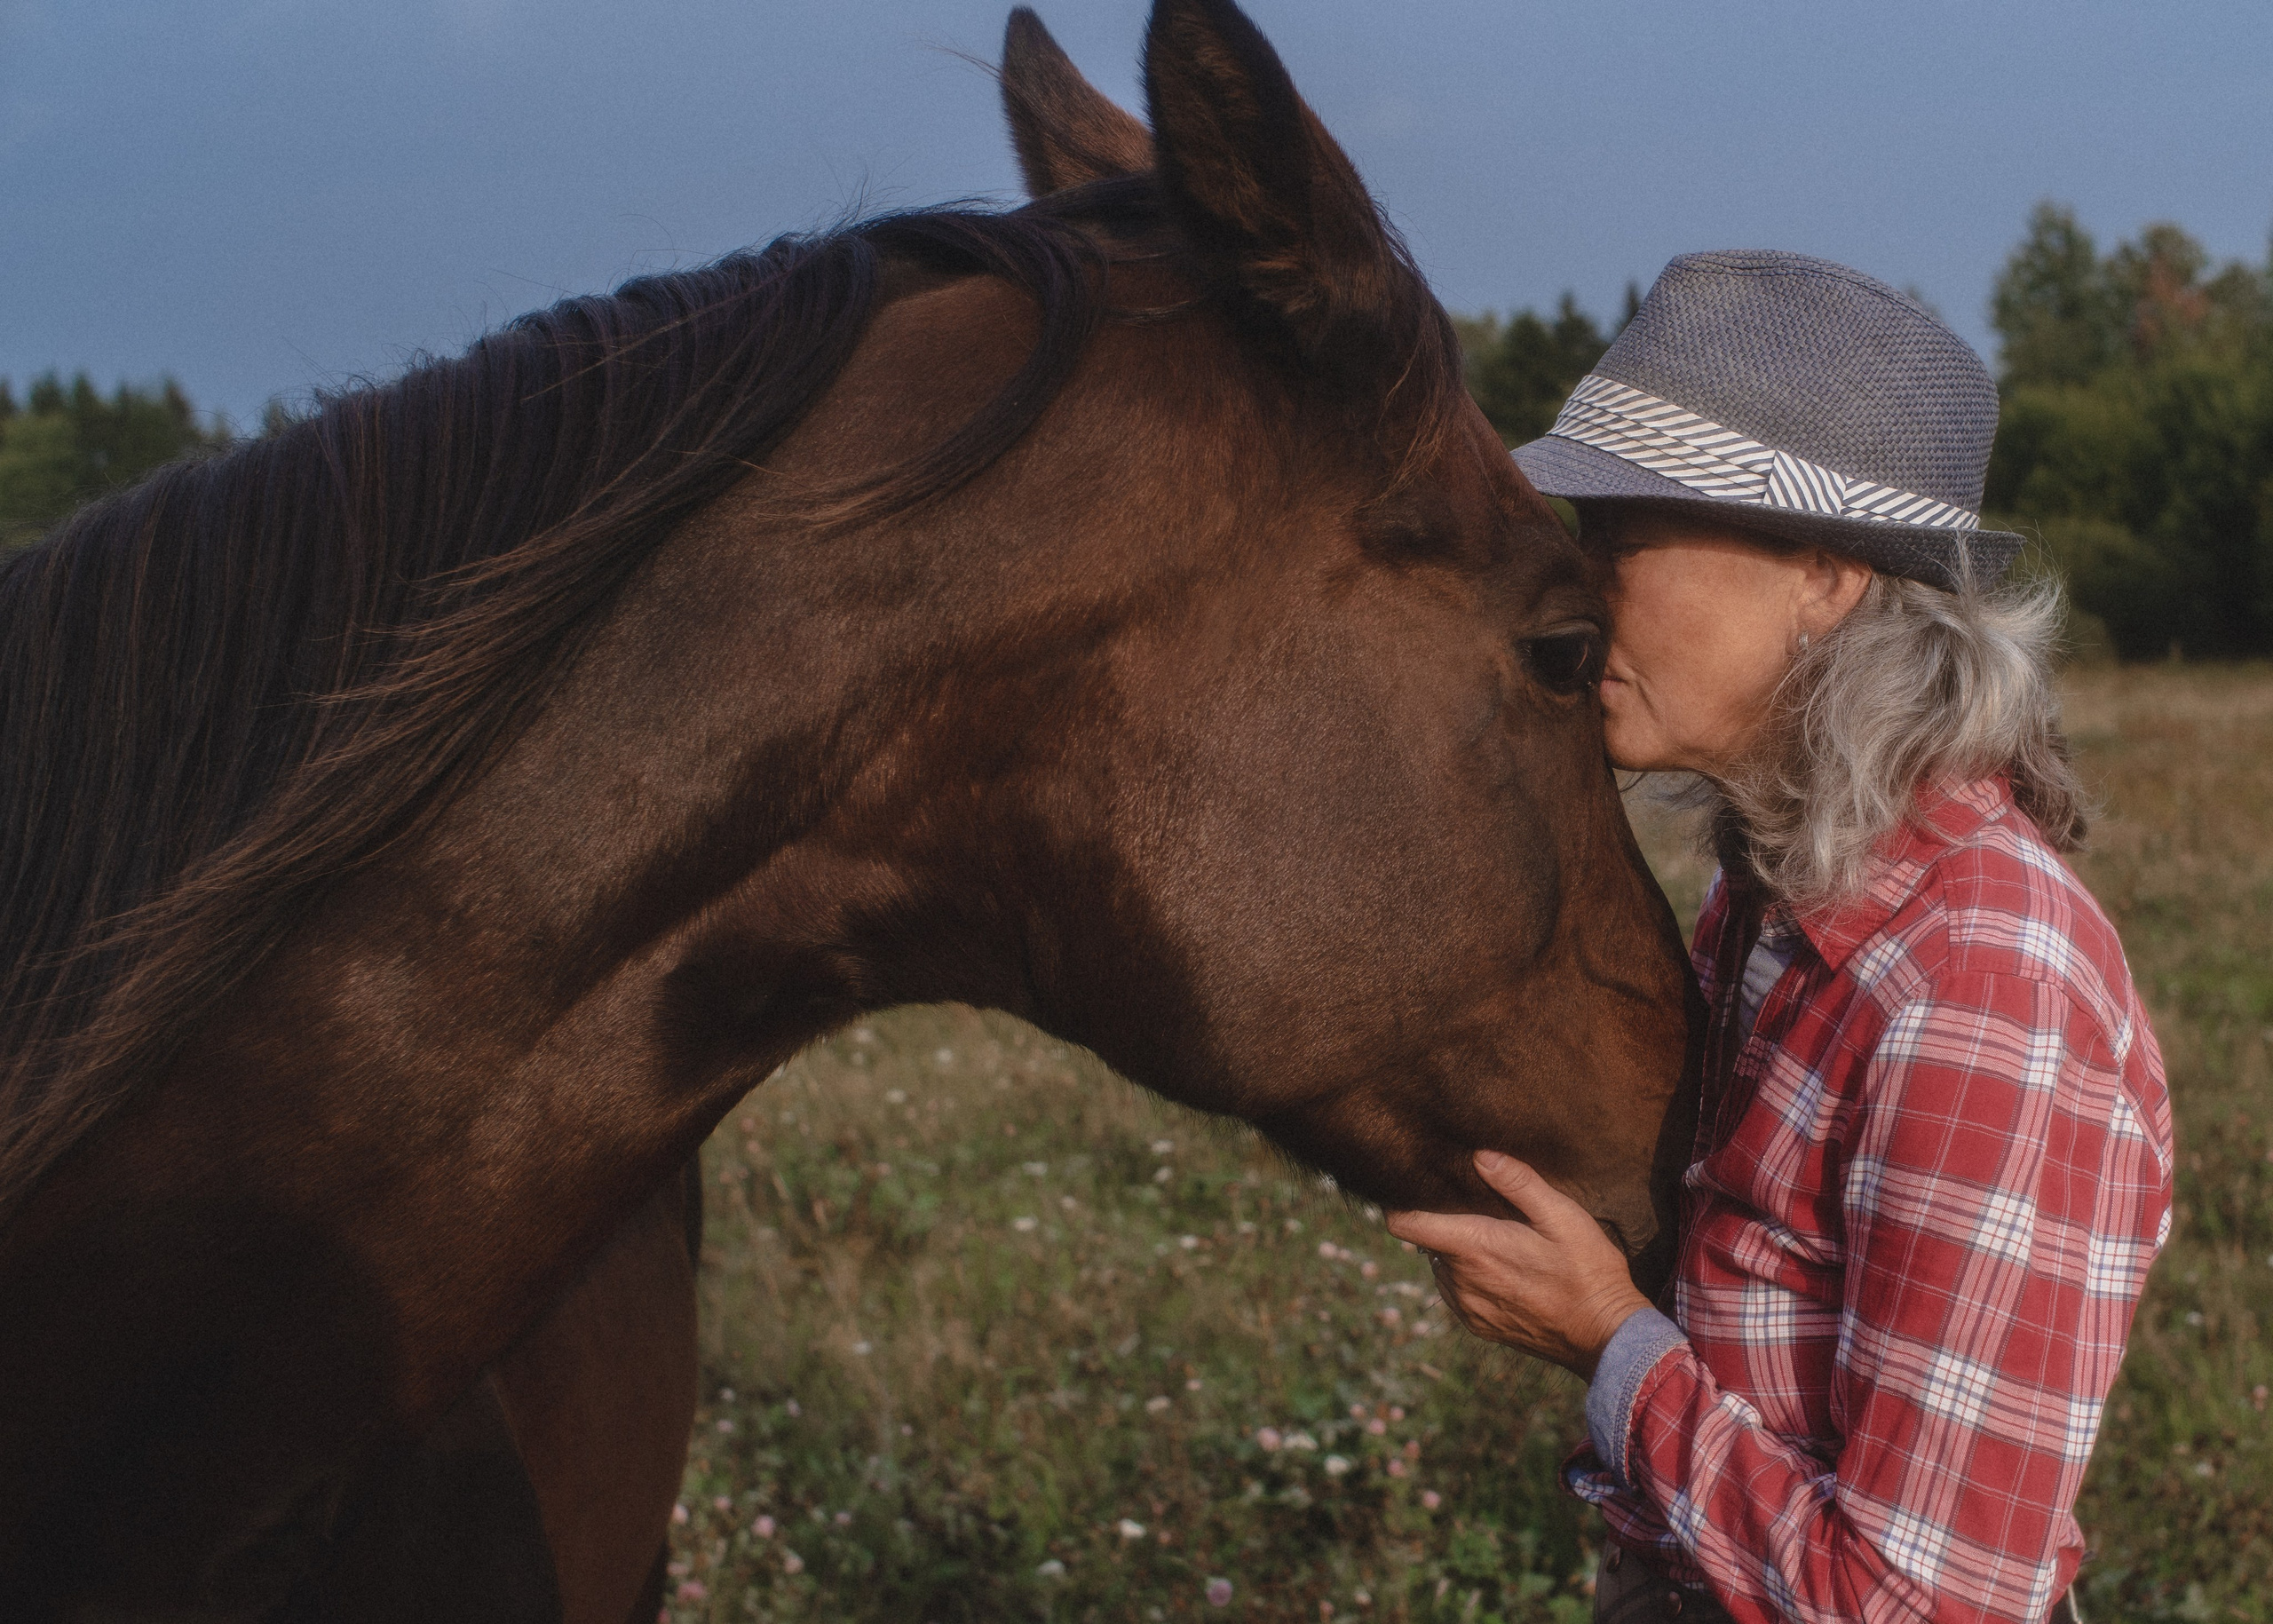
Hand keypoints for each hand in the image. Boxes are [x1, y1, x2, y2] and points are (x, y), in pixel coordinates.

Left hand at [1384, 1151, 1652, 1380]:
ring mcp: (1467, 1308)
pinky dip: (1470, 1276)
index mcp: (1474, 1248)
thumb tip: (1480, 1155)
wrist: (1607, 1336)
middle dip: (1445, 1222)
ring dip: (1458, 1251)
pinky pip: (1457, 1291)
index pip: (1405, 1225)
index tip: (1416, 1187)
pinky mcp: (1479, 1326)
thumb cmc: (1588, 1271)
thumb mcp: (1562, 1216)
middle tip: (1479, 1208)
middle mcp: (1460, 1281)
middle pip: (1427, 1241)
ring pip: (1441, 1265)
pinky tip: (1505, 1270)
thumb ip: (1518, 1183)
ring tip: (1497, 1239)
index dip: (1401, 1203)